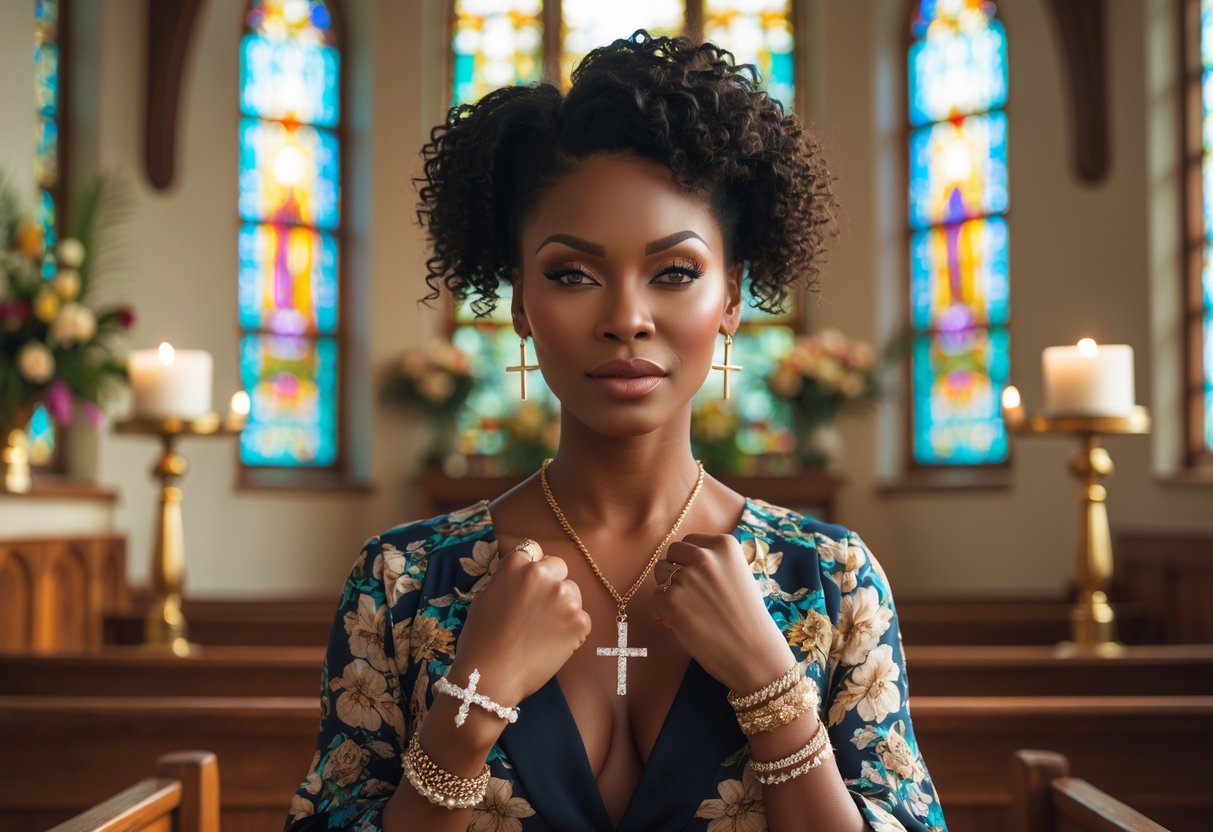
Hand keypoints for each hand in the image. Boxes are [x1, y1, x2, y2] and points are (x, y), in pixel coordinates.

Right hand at [449, 539, 591, 707]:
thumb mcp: (484, 597)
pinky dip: (572, 630)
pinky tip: (552, 644)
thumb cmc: (480, 640)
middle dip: (552, 582)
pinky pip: (581, 619)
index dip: (533, 567)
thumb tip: (521, 576)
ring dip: (563, 605)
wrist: (489, 677)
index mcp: (516, 565)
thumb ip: (506, 579)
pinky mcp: (579, 621)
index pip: (534, 551)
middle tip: (539, 609)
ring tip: (543, 631)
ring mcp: (563, 597)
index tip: (530, 584)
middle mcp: (542, 574)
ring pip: (572, 592)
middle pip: (559, 566)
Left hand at [649, 533, 792, 693]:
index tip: (701, 580)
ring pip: (660, 575)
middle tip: (692, 596)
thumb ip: (716, 562)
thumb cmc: (748, 617)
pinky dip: (662, 614)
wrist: (755, 653)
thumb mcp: (740, 575)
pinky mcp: (672, 602)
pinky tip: (681, 625)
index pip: (689, 541)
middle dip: (677, 572)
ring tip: (689, 610)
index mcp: (724, 545)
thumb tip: (685, 558)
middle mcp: (705, 556)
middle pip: (671, 554)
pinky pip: (654, 601)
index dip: (690, 562)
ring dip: (668, 591)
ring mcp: (687, 578)